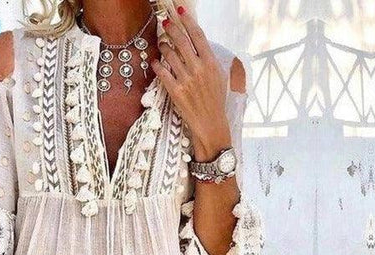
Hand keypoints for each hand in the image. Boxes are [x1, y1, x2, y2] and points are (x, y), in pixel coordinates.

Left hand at [151, 7, 231, 160]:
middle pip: (182, 42)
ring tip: (161, 43)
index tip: (181, 11)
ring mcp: (187, 80)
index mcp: (211, 63)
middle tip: (165, 22)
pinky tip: (155, 62)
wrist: (210, 123)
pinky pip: (163, 73)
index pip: (198, 36)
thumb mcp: (219, 76)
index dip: (188, 21)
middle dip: (172, 29)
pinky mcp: (176, 92)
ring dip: (164, 46)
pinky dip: (158, 65)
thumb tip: (199, 44)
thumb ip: (209, 60)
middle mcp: (199, 69)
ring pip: (170, 56)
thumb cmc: (215, 100)